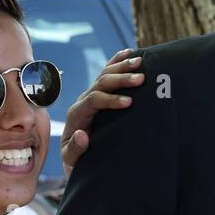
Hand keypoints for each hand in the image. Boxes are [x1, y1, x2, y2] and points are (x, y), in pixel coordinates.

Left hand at [61, 49, 144, 177]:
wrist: (77, 158)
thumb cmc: (77, 161)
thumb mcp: (72, 160)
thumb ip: (74, 149)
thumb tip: (82, 134)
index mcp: (77, 115)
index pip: (94, 100)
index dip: (111, 100)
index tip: (130, 102)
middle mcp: (83, 101)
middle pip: (101, 82)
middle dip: (121, 79)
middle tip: (141, 78)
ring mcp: (92, 95)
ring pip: (106, 74)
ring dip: (123, 67)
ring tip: (142, 62)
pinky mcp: (100, 94)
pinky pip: (108, 73)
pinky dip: (118, 62)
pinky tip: (130, 53)